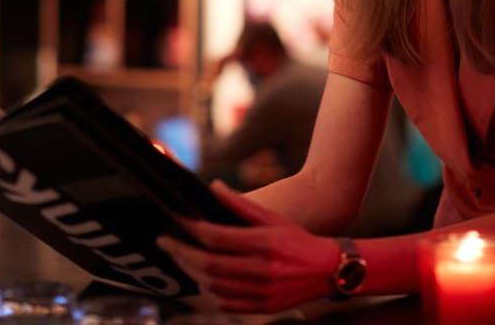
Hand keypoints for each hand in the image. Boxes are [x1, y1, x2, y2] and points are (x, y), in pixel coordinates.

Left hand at [156, 181, 340, 312]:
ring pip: (213, 286)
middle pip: (209, 264)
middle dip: (182, 253)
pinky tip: (203, 280)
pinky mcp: (264, 308)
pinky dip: (210, 292)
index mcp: (264, 243)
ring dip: (192, 272)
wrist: (329, 271)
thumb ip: (242, 205)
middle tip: (165, 243)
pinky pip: (226, 303)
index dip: (192, 230)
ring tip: (182, 259)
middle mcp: (262, 269)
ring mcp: (263, 292)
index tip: (176, 223)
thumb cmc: (298, 239)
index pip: (217, 237)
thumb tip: (214, 187)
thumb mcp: (273, 218)